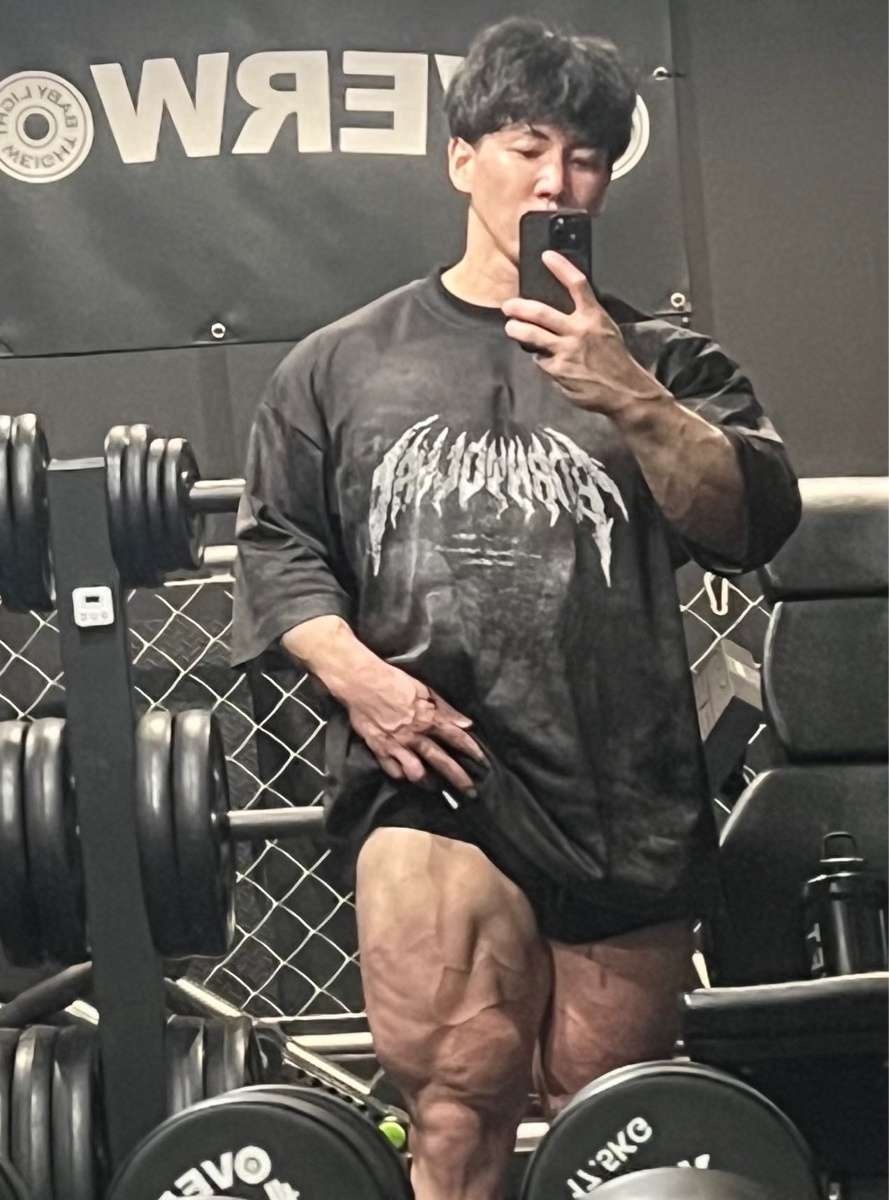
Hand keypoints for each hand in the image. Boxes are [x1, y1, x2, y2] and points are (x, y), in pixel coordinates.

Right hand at [341, 659, 484, 794]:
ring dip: (428, 782)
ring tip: (436, 789)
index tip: (484, 763)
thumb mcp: (424, 689)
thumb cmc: (394, 681)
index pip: (456, 738)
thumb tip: (466, 723)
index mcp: (428, 718)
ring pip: (416, 772)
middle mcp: (415, 735)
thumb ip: (445, 708)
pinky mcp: (379, 749)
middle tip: (471, 793)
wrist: (361, 682)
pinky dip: (401, 775)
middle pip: (441, 760)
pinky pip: (393, 770)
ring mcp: (396, 745)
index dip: (472, 751)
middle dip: (458, 778)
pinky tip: (407, 777)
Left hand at [501, 251, 669, 415]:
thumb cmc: (615, 360)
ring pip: (532, 335)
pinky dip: (539, 358)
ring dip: (517, 330)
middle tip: (508, 306)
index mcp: (594, 316)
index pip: (577, 284)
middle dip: (519, 307)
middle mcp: (579, 330)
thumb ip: (586, 318)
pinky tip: (542, 358)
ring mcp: (567, 350)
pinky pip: (540, 360)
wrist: (625, 391)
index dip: (561, 268)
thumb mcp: (606, 330)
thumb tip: (563, 310)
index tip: (546, 257)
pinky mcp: (558, 370)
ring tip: (511, 328)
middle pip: (541, 312)